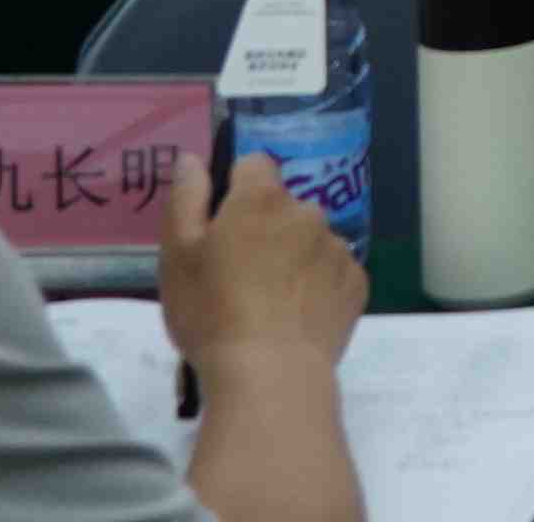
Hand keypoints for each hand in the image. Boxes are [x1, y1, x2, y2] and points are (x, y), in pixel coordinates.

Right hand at [161, 150, 364, 374]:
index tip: (221, 226)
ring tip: (268, 304)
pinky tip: (296, 318)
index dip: (235, 190)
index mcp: (262, 199)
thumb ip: (186, 198)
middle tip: (238, 275)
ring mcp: (338, 249)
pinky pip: (333, 272)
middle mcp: (308, 213)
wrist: (269, 374)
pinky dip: (318, 286)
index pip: (253, 165)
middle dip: (265, 228)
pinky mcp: (356, 284)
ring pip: (311, 240)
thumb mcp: (178, 255)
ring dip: (294, 257)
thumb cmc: (212, 313)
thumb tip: (193, 159)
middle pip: (284, 207)